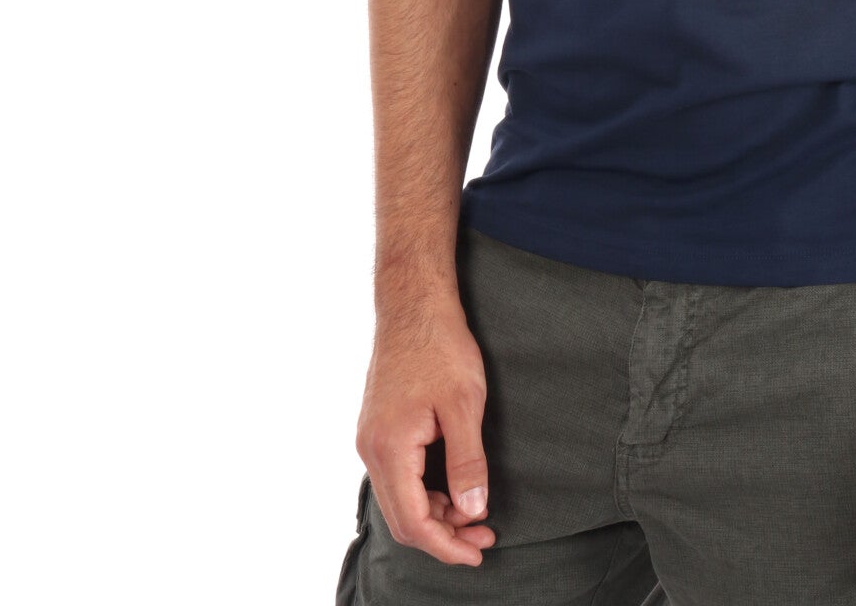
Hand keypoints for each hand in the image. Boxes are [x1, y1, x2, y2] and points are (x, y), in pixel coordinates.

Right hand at [355, 293, 498, 567]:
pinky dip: (425, 490)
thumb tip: (472, 512)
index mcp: (389, 449)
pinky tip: (453, 486)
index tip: (478, 551)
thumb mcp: (465, 405)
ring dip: (436, 513)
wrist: (413, 303)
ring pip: (399, 497)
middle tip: (484, 536)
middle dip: (443, 535)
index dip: (446, 545)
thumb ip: (467, 462)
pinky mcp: (378, 427)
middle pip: (402, 517)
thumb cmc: (440, 346)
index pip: (413, 522)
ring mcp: (371, 438)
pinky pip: (398, 476)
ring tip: (475, 513)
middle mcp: (371, 449)